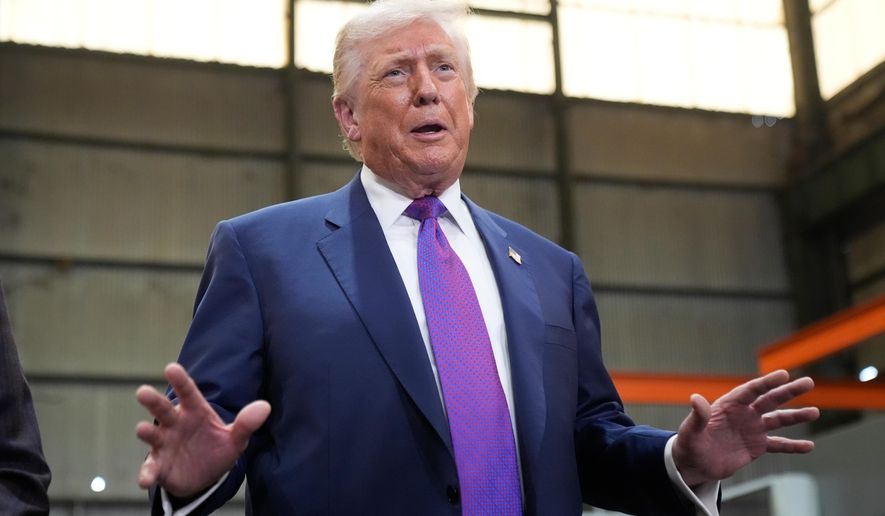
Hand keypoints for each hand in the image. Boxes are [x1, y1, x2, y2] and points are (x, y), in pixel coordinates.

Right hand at [135, 363, 270, 497]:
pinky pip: (150, 469)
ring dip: (146, 433)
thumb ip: (246, 423)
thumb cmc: (216, 449)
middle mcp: (176, 424)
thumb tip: (265, 406)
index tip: (171, 367)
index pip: (188, 393)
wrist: (204, 477)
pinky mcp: (158, 466)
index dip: (180, 380)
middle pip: (163, 410)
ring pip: (152, 435)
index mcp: (195, 412)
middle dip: (153, 401)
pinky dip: (147, 473)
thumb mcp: (235, 439)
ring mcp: (164, 444)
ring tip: (142, 429)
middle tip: (143, 391)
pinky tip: (145, 479)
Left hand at [672, 369, 818, 486]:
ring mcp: (753, 429)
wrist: (695, 464)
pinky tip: (809, 446)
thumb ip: (697, 416)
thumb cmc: (690, 444)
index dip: (766, 382)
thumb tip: (695, 398)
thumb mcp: (691, 431)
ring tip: (815, 412)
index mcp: (729, 405)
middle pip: (769, 400)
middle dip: (788, 391)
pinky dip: (793, 446)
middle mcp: (744, 414)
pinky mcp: (757, 446)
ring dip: (796, 416)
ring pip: (778, 419)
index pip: (751, 390)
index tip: (783, 374)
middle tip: (809, 382)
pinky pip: (779, 444)